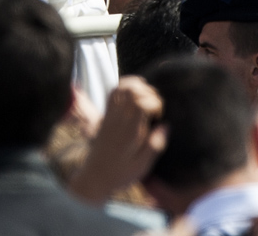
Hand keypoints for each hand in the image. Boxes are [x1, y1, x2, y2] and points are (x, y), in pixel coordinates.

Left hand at [69, 76, 166, 204]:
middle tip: (157, 106)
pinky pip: (113, 92)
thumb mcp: (142, 166)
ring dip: (138, 86)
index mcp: (130, 132)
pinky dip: (125, 85)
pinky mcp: (105, 114)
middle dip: (149, 92)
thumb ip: (155, 145)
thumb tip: (166, 125)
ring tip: (148, 97)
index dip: (155, 102)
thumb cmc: (122, 173)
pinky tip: (136, 92)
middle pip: (132, 91)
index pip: (141, 103)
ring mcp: (110, 115)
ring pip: (121, 88)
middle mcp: (118, 119)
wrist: (95, 175)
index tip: (160, 114)